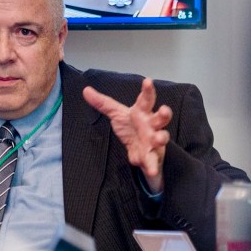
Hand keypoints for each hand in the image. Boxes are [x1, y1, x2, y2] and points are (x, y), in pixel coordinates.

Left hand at [83, 79, 170, 193]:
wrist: (139, 151)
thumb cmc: (131, 127)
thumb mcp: (116, 114)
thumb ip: (102, 103)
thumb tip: (86, 90)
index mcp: (142, 112)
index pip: (146, 99)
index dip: (147, 90)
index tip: (147, 81)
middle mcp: (151, 125)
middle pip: (160, 117)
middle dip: (164, 114)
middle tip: (164, 110)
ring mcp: (153, 140)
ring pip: (161, 137)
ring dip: (162, 137)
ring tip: (160, 138)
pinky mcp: (151, 156)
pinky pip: (152, 161)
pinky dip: (152, 166)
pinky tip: (151, 170)